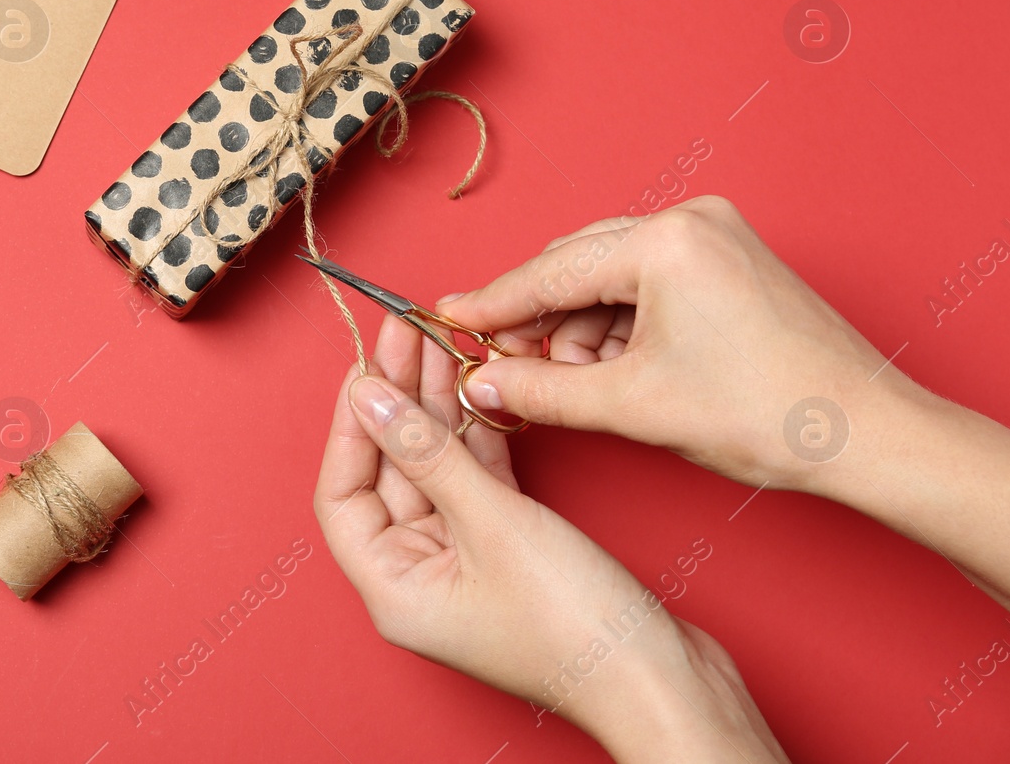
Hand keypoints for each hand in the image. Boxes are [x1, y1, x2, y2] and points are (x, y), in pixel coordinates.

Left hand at [315, 311, 787, 762]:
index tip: (366, 364)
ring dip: (437, 408)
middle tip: (407, 329)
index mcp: (394, 589)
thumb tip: (370, 397)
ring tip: (439, 339)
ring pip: (436, 470)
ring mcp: (465, 564)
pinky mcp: (510, 551)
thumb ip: (427, 454)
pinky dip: (478, 437)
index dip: (352, 425)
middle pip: (391, 472)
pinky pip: (478, 483)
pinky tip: (476, 387)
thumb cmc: (576, 625)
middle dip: (399, 399)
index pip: (344, 493)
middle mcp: (419, 578)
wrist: (665, 680)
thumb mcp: (493, 525)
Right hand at [443, 195, 899, 491]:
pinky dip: (619, 325)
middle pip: (577, 265)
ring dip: (578, 328)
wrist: (866, 434)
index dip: (492, 303)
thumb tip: (481, 383)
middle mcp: (691, 220)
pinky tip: (609, 368)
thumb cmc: (768, 413)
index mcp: (667, 241)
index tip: (445, 318)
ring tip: (570, 384)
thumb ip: (542, 390)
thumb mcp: (633, 405)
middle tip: (503, 369)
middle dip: (538, 321)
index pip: (551, 271)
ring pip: (610, 276)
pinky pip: (647, 283)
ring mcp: (715, 237)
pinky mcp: (730, 261)